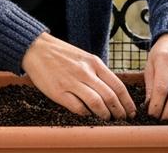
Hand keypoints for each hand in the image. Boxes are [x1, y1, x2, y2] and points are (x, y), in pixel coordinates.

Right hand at [21, 32, 136, 119]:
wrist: (36, 48)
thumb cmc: (61, 54)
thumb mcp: (84, 57)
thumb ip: (97, 72)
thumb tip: (113, 91)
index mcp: (94, 63)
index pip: (118, 85)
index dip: (127, 101)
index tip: (131, 111)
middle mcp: (85, 72)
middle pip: (110, 96)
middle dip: (119, 111)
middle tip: (122, 119)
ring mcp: (72, 82)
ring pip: (96, 103)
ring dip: (104, 114)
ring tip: (107, 119)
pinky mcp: (59, 92)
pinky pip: (77, 107)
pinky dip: (86, 114)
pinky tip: (88, 115)